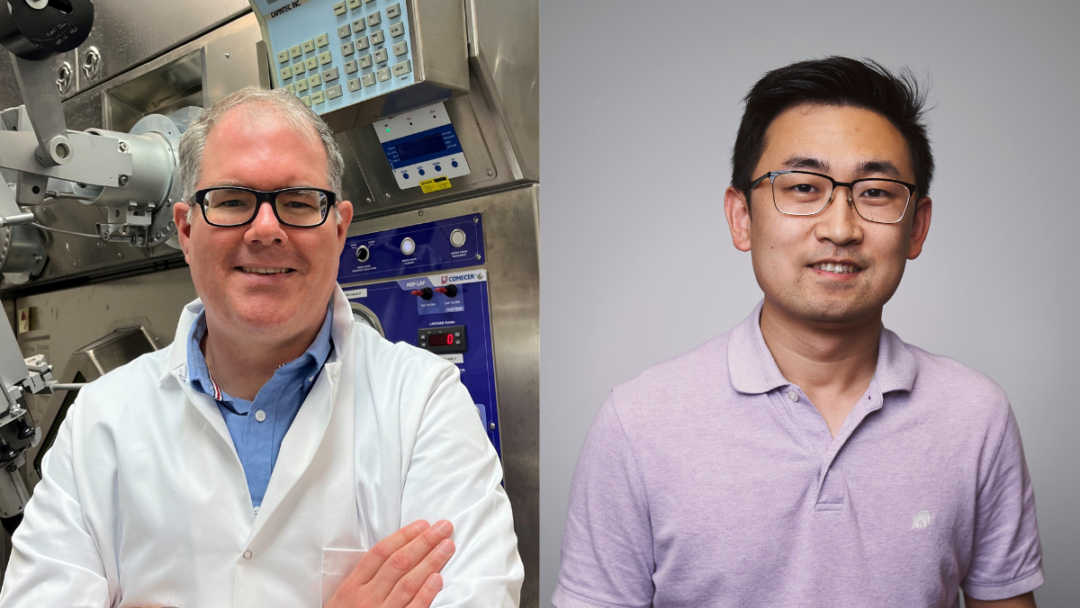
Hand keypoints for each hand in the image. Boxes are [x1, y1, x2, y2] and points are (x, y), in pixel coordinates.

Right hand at [326, 519, 455, 607]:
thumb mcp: (344, 599)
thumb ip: (365, 579)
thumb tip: (396, 553)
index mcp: (351, 587)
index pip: (380, 553)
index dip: (404, 536)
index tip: (423, 524)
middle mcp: (365, 598)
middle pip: (398, 563)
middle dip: (424, 542)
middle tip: (444, 528)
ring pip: (408, 582)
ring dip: (431, 561)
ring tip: (447, 546)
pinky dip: (426, 593)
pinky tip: (438, 578)